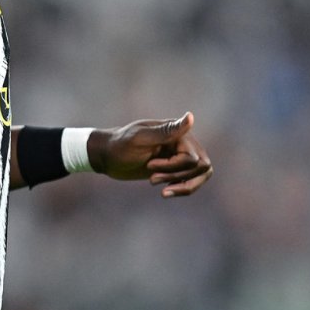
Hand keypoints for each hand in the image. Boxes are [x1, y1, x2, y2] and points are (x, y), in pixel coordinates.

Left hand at [89, 111, 214, 196]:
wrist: (108, 156)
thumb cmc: (120, 146)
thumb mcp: (140, 139)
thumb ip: (167, 131)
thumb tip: (191, 117)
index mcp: (178, 133)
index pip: (192, 158)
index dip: (173, 167)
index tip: (150, 165)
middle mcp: (184, 142)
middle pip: (201, 167)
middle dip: (177, 177)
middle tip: (152, 179)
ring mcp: (182, 155)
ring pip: (202, 175)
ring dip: (183, 186)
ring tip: (161, 190)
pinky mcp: (177, 168)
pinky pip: (193, 181)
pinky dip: (182, 189)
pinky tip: (165, 192)